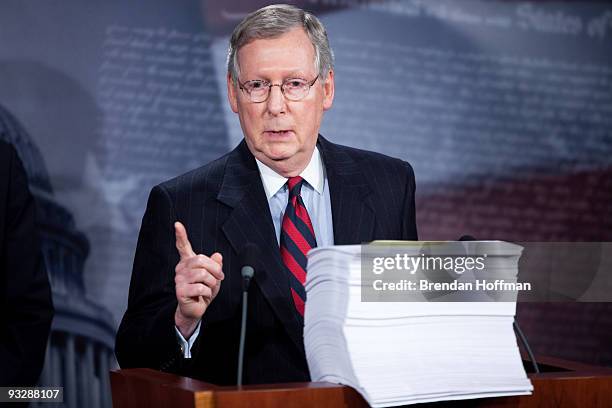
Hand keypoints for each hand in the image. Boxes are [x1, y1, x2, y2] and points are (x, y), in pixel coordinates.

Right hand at [174, 221, 223, 337]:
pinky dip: (208, 292)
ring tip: (209, 288)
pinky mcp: (180, 291)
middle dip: (215, 269)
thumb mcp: (214, 277)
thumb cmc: (204, 291)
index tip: (177, 224)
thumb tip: (218, 254)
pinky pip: (201, 287)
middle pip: (201, 260)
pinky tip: (203, 296)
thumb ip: (216, 265)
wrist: (196, 309)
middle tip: (219, 278)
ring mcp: (179, 279)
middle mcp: (181, 268)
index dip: (181, 235)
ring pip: (202, 274)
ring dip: (212, 283)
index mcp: (188, 262)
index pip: (183, 246)